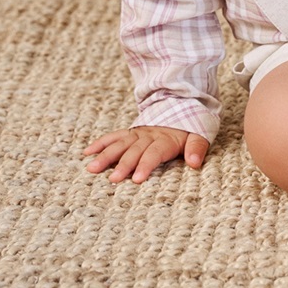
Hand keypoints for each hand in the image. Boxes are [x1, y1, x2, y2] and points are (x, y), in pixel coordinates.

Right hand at [84, 125, 208, 183]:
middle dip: (123, 165)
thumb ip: (197, 148)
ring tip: (92, 168)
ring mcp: (137, 134)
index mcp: (166, 139)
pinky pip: (114, 136)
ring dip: (106, 155)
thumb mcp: (200, 135)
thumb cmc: (190, 128)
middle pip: (134, 151)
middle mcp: (148, 136)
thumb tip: (194, 163)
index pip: (154, 153)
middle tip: (112, 180)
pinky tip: (87, 153)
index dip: (145, 165)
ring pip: (120, 144)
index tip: (137, 180)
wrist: (182, 107)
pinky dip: (101, 143)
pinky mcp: (130, 133)